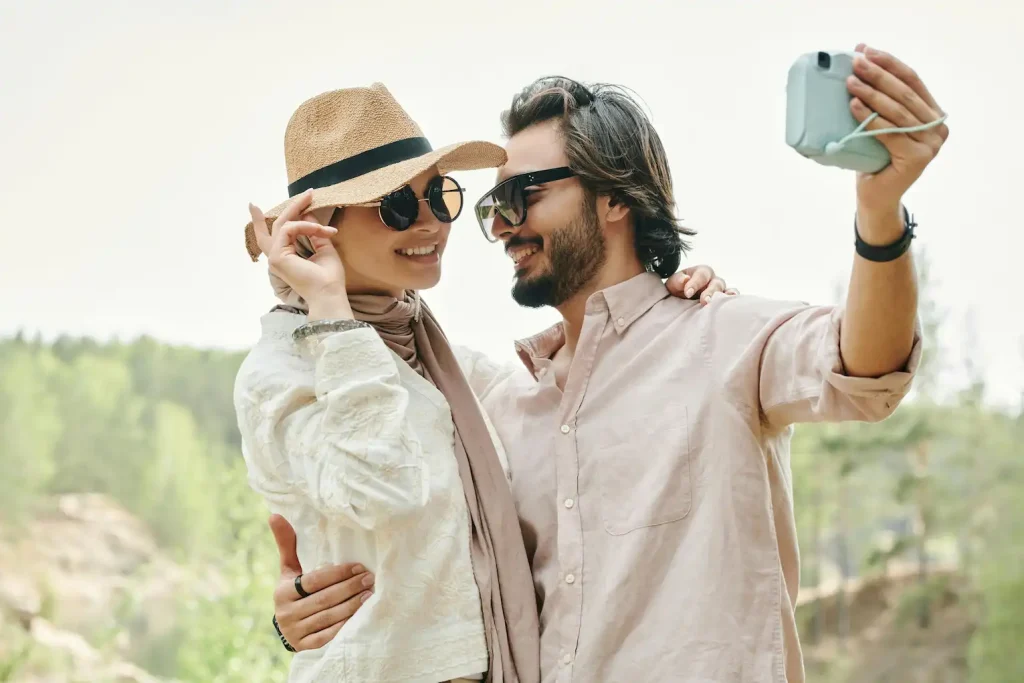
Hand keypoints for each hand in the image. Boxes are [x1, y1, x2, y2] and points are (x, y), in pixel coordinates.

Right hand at [250, 190, 347, 305]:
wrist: (329, 293)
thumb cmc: (329, 277)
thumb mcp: (323, 248)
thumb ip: (314, 233)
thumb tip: (308, 214)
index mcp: (285, 257)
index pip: (269, 236)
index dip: (259, 222)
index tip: (252, 206)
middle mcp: (276, 257)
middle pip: (275, 226)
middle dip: (291, 207)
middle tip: (308, 193)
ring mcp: (275, 257)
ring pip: (283, 225)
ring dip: (303, 214)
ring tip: (317, 208)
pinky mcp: (277, 256)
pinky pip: (289, 229)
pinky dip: (305, 226)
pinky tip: (319, 230)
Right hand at [269, 514, 373, 650]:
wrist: (289, 628)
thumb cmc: (294, 590)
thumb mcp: (289, 570)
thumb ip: (287, 544)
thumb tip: (275, 514)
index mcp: (282, 592)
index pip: (314, 581)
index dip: (337, 574)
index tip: (358, 567)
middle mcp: (287, 614)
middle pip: (324, 599)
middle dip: (349, 588)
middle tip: (370, 579)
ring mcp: (296, 632)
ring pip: (329, 617)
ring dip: (352, 606)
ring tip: (369, 595)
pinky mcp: (306, 647)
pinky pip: (329, 636)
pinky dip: (345, 626)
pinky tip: (360, 616)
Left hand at [666, 265, 737, 304]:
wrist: (681, 299)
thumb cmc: (679, 288)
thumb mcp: (674, 283)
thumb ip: (678, 281)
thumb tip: (685, 279)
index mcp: (701, 272)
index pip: (701, 275)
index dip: (695, 283)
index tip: (688, 293)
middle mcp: (713, 280)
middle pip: (716, 283)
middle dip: (710, 292)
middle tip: (704, 301)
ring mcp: (720, 290)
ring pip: (725, 291)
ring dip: (722, 298)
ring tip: (720, 303)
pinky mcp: (723, 301)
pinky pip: (730, 299)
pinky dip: (732, 301)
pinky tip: (732, 305)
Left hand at [847, 45, 948, 214]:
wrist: (876, 196)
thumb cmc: (875, 158)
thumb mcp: (881, 124)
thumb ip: (881, 101)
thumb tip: (859, 64)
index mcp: (933, 114)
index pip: (913, 80)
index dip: (890, 63)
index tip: (868, 50)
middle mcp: (938, 128)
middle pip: (904, 93)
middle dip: (879, 74)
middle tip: (856, 62)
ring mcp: (931, 144)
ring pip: (897, 111)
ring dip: (871, 93)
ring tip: (850, 82)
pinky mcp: (918, 158)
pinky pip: (890, 132)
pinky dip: (870, 118)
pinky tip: (854, 106)